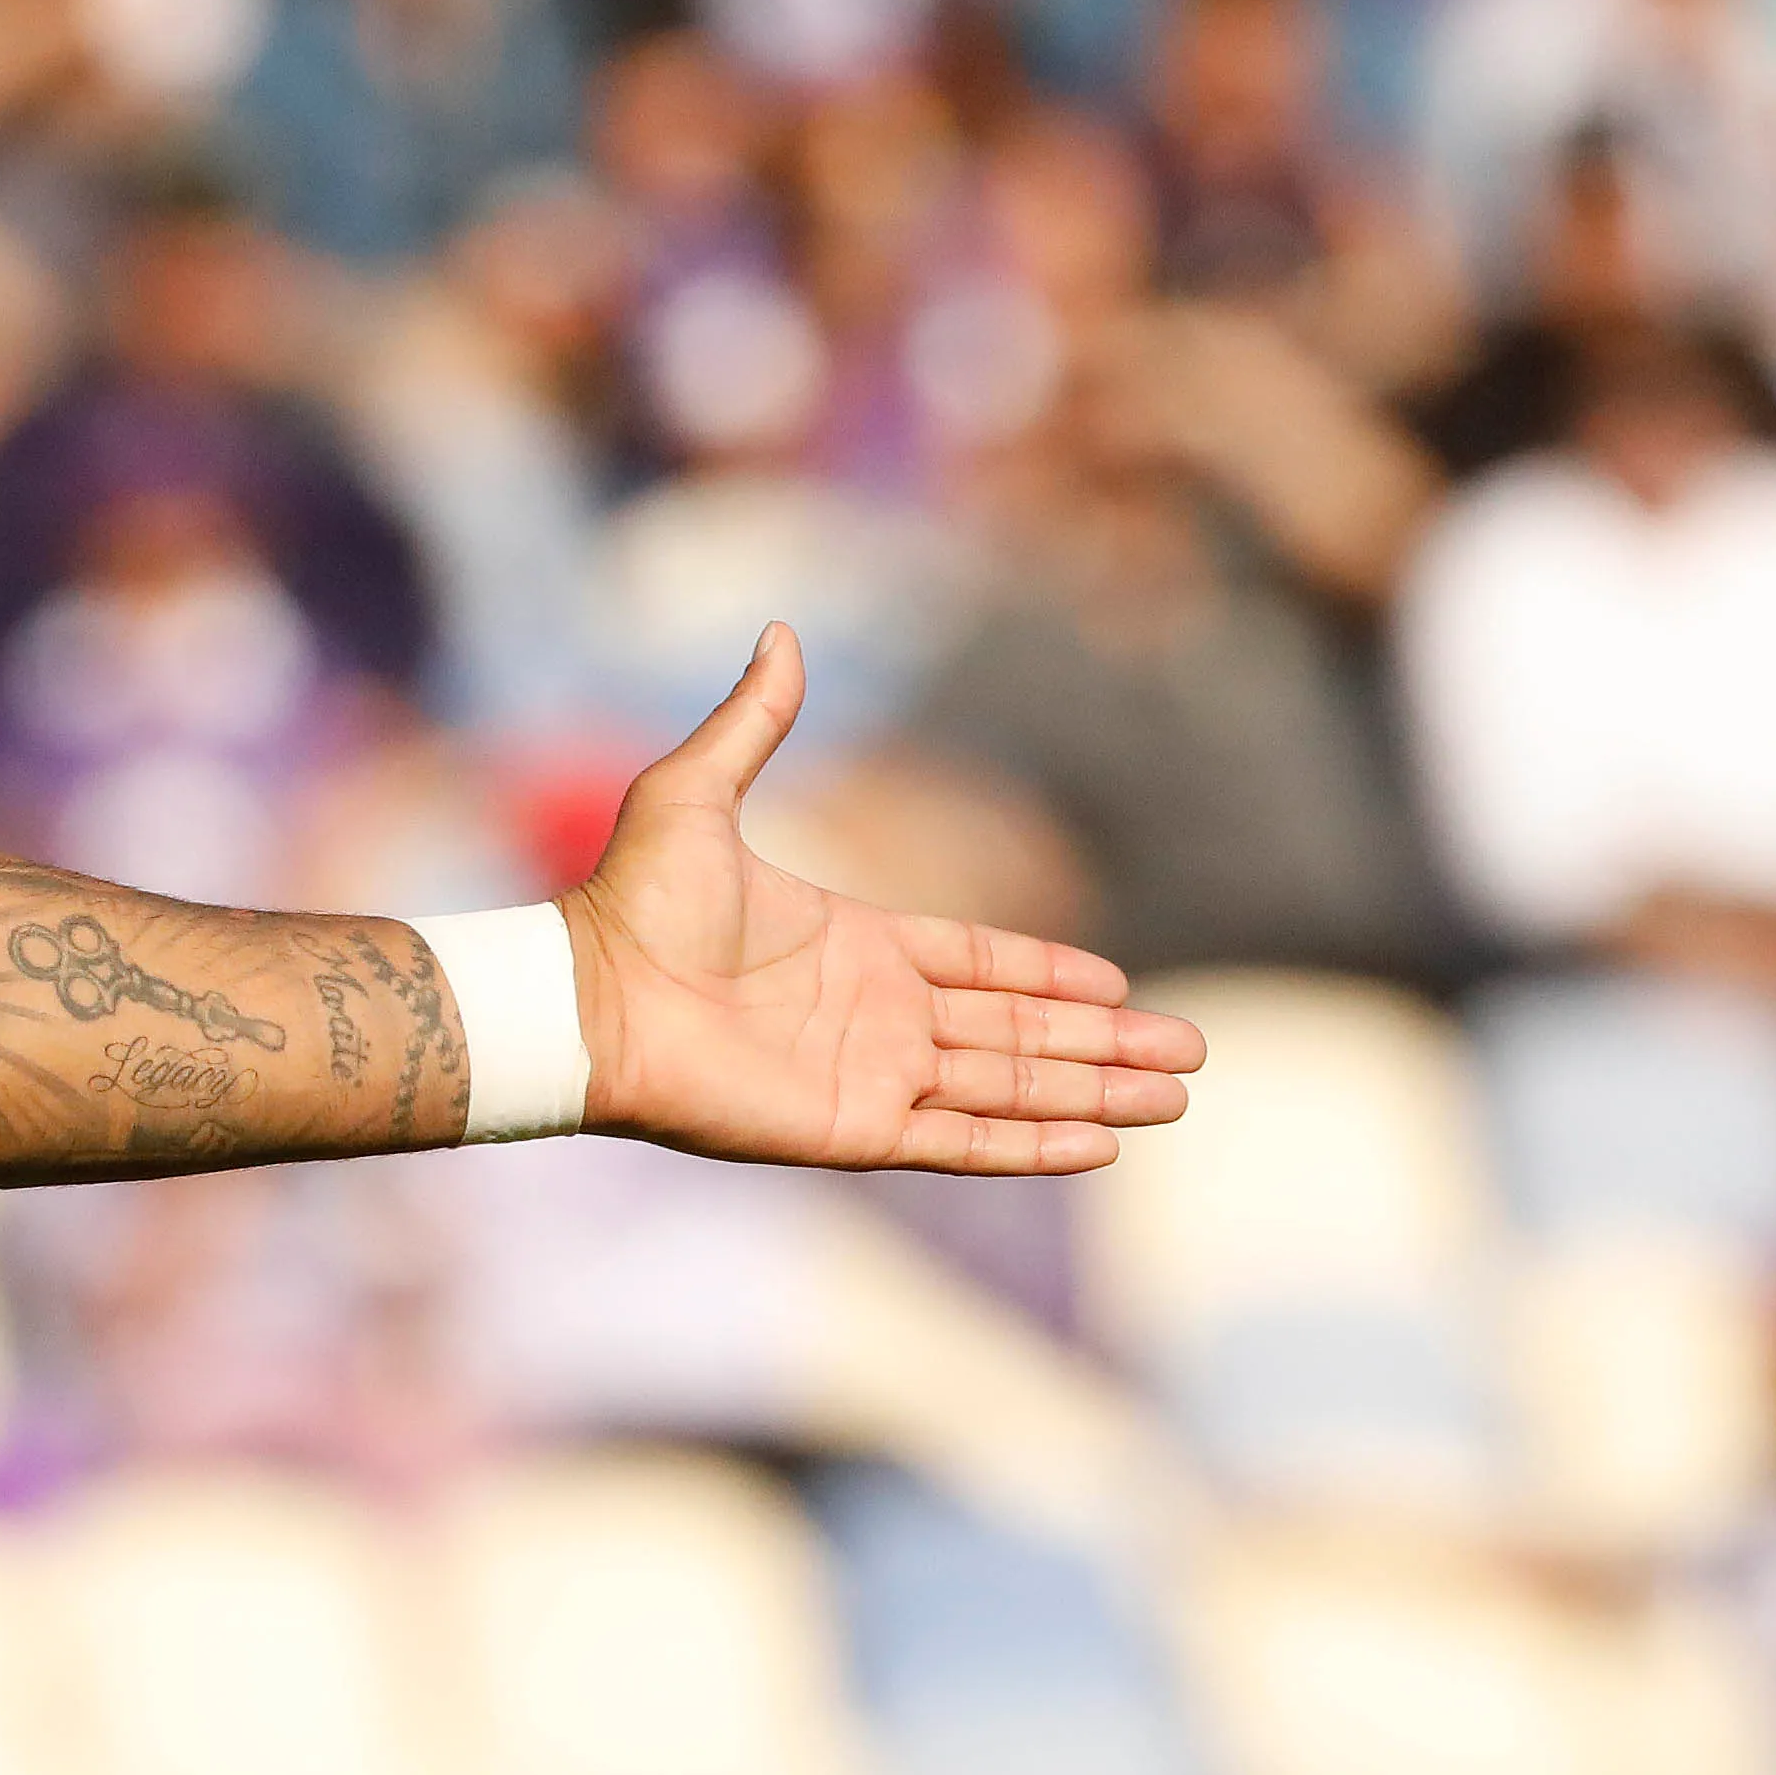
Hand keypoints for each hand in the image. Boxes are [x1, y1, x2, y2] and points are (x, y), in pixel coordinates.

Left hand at [564, 626, 1205, 1172]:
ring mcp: (868, 1075)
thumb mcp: (696, 792)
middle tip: (1189, 1051)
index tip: (1119, 983)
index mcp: (855, 945)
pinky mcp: (854, 1128)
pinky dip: (1033, 1144)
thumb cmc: (633, 901)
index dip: (1046, 975)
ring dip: (1093, 1091)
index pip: (977, 964)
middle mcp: (873, 1015)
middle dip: (1104, 1042)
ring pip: (1010, 1087)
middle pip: (1017, 1033)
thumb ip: (755, 720)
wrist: (586, 997)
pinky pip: (962, 1141)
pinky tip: (1101, 1143)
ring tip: (1177, 1096)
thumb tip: (778, 630)